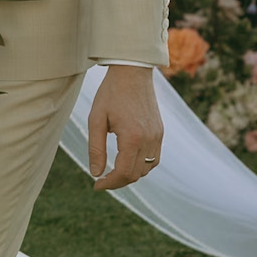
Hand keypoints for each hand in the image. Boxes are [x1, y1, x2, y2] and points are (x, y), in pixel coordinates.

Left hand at [87, 65, 163, 188]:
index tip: (96, 184)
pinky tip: (128, 160)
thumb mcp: (96, 120)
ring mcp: (157, 136)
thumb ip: (96, 149)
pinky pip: (154, 158)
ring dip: (130, 174)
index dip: (109, 183)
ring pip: (147, 169)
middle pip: (135, 174)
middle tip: (102, 180)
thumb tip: (96, 173)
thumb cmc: (111, 94)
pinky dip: (142, 165)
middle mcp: (149, 139)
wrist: (132, 72)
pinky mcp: (160, 131)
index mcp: (132, 138)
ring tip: (113, 171)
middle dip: (118, 182)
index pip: (123, 173)